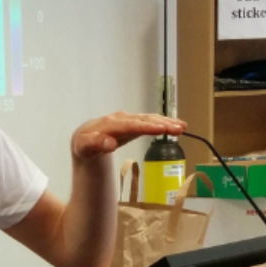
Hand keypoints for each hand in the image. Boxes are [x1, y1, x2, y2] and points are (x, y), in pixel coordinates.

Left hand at [71, 112, 185, 159]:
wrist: (83, 140)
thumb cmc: (83, 146)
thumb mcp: (83, 147)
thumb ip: (94, 144)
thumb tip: (109, 143)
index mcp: (109, 124)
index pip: (131, 125)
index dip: (147, 126)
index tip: (162, 129)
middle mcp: (120, 119)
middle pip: (143, 120)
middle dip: (161, 123)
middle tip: (179, 128)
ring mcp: (127, 120)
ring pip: (148, 118)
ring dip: (165, 121)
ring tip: (182, 126)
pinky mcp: (132, 123)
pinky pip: (148, 121)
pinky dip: (161, 122)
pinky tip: (174, 125)